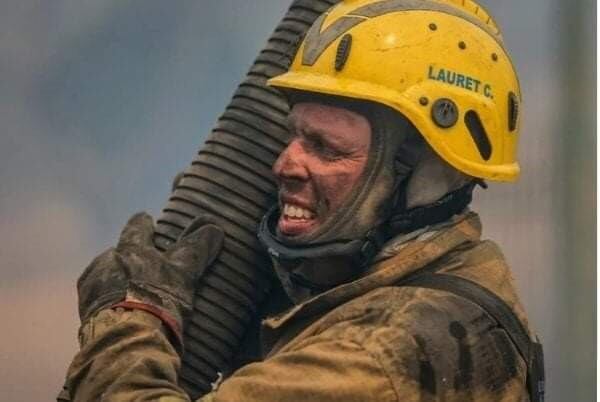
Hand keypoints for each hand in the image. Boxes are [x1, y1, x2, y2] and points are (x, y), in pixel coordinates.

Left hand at [77, 212, 223, 342]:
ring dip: (115, 283)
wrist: (125, 342)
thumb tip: (216, 226)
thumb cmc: (156, 300)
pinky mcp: (84, 316)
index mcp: (130, 250)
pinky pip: (97, 304)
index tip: (145, 218)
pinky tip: (119, 316)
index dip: (143, 224)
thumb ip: (197, 249)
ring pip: (104, 278)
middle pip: (116, 253)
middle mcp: (105, 263)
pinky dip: (108, 307)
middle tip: (137, 264)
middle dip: (126, 257)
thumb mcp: (183, 273)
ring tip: (130, 297)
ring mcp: (91, 290)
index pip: (137, 228)